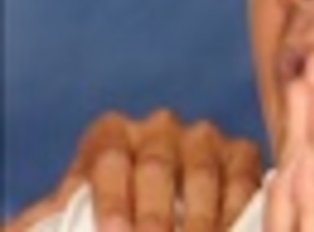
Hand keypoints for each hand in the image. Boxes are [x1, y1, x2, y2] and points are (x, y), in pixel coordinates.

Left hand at [4, 109, 262, 231]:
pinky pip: (242, 178)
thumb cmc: (111, 216)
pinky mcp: (241, 152)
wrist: (155, 212)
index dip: (113, 202)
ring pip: (203, 173)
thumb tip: (35, 226)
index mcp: (111, 133)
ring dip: (198, 220)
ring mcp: (204, 136)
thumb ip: (53, 217)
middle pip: (158, 166)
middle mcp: (160, 126)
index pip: (110, 160)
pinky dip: (236, 210)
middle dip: (156, 217)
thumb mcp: (77, 211)